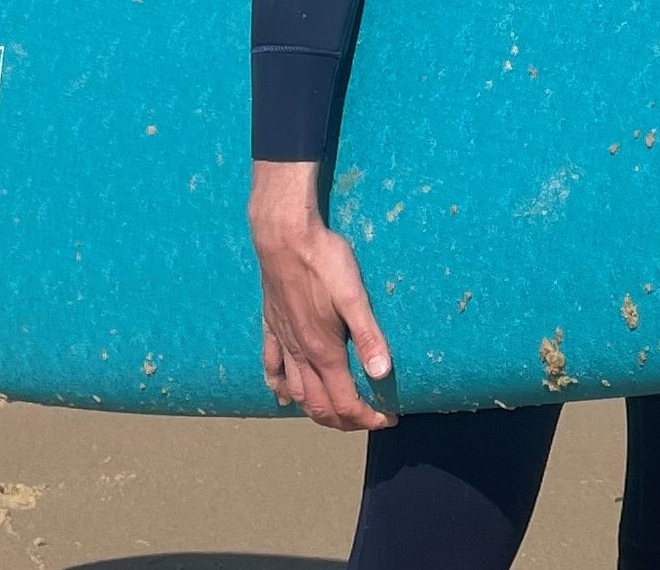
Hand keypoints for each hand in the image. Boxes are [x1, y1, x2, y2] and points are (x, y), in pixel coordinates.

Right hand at [250, 159, 395, 430]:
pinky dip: (278, 388)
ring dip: (316, 410)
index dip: (368, 418)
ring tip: (336, 413)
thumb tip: (383, 373)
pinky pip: (271, 368)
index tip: (389, 418)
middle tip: (368, 419)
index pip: (345, 403)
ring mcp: (283, 342)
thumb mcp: (354, 296)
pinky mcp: (271, 327)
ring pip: (295, 394)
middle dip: (345, 421)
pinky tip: (283, 396)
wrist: (283, 236)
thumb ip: (369, 336)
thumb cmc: (323, 261)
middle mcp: (300, 354)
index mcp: (324, 351)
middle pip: (319, 406)